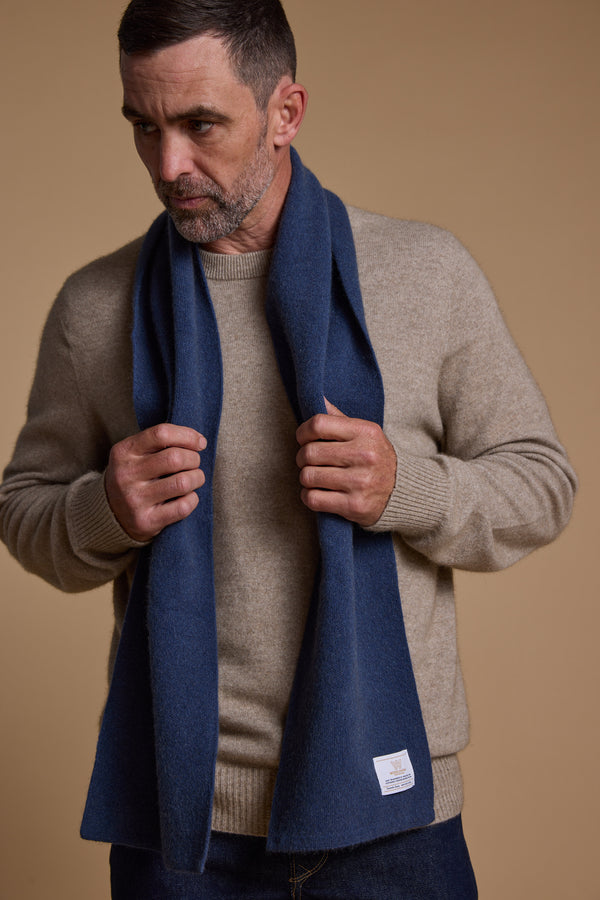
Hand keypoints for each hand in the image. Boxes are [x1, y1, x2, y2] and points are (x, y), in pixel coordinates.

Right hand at [105, 423, 206, 541]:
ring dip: (197, 478)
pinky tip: (187, 497)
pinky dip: (192, 499)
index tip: (200, 443)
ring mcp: (134, 500)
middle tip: (194, 463)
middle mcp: (126, 474)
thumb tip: (199, 442)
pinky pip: (183, 507)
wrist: (111, 513)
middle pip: (175, 458)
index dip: (187, 436)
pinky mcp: (145, 521)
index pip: (161, 434)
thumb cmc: (134, 477)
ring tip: (195, 479)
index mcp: (123, 452)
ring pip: (182, 482)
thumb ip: (160, 443)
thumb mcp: (135, 454)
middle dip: (194, 459)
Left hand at [295, 398, 395, 526]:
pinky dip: (309, 496)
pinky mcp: (354, 506)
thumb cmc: (376, 457)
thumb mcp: (365, 433)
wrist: (403, 490)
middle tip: (308, 461)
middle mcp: (364, 456)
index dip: (303, 432)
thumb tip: (318, 398)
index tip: (303, 438)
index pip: (318, 424)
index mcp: (365, 432)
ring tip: (315, 477)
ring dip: (306, 478)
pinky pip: (313, 499)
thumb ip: (339, 418)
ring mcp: (360, 482)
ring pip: (308, 476)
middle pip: (309, 452)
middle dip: (302, 458)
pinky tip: (318, 492)